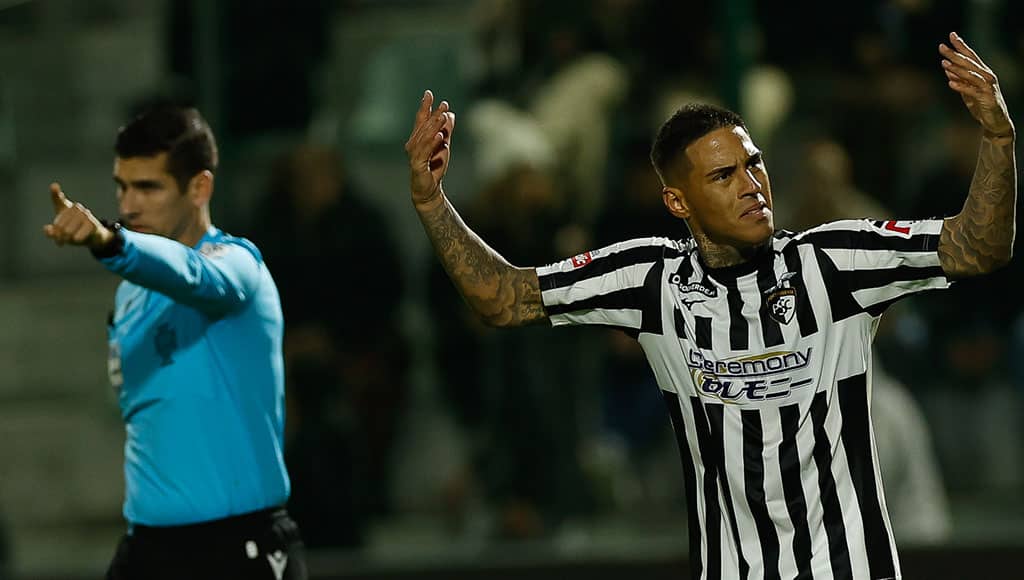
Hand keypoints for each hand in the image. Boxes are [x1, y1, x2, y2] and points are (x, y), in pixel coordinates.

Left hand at [42, 182, 113, 247]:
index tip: (54, 186)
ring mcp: (86, 214)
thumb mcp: (60, 234)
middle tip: (57, 240)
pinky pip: (85, 228)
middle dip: (59, 230)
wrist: (93, 238)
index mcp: (65, 209)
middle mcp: (76, 209)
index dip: (56, 193)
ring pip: (73, 222)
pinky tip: (76, 239)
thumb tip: (48, 230)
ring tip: (65, 241)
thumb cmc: (73, 232)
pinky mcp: (94, 223)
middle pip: (63, 218)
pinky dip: (79, 235)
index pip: (58, 199)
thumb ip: (51, 233)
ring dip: (68, 234)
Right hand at [404, 90, 455, 209]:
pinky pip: (424, 152)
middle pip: (423, 126)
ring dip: (434, 126)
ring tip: (443, 116)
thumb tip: (450, 114)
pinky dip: (432, 143)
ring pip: (424, 137)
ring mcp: (414, 155)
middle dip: (434, 114)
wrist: (430, 189)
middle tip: (444, 104)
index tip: (429, 93)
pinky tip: (439, 135)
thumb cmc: (435, 167)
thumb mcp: (443, 146)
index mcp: (418, 138)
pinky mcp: (417, 165)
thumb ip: (446, 131)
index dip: (425, 106)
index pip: (421, 120)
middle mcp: (413, 144)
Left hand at [939, 31, 1013, 138]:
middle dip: (954, 54)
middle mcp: (986, 76)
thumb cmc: (981, 105)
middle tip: (941, 47)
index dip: (961, 45)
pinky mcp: (986, 98)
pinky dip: (961, 86)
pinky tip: (950, 83)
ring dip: (956, 69)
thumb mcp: (967, 91)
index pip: (970, 55)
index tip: (951, 35)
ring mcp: (987, 86)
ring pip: (971, 75)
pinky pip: (972, 91)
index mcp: (982, 72)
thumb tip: (947, 69)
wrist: (994, 121)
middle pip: (969, 62)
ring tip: (944, 63)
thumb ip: (959, 80)